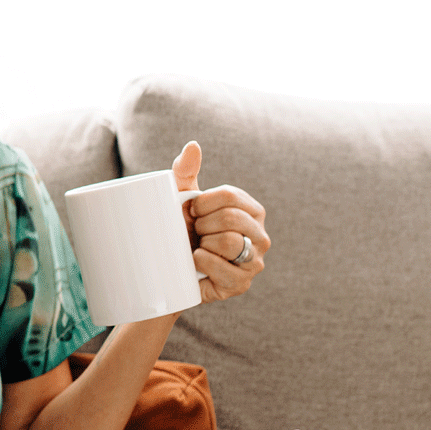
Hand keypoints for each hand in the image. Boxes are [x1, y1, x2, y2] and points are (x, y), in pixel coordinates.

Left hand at [172, 141, 269, 303]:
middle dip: (202, 224)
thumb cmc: (182, 229)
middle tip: (194, 232)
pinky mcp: (242, 284)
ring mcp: (255, 261)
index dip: (201, 203)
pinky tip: (196, 261)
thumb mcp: (181, 198)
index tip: (191, 212)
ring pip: (229, 242)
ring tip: (198, 246)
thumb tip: (193, 145)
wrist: (170, 270)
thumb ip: (185, 171)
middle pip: (229, 218)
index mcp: (252, 210)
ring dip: (203, 243)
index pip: (228, 196)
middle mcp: (261, 235)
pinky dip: (203, 262)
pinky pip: (223, 268)